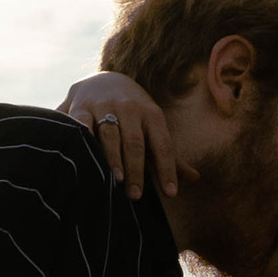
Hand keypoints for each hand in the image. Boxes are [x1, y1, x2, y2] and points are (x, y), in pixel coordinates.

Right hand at [60, 69, 178, 201]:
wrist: (104, 80)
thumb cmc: (135, 115)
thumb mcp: (154, 129)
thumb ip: (170, 156)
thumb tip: (195, 178)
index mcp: (152, 114)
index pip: (163, 145)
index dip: (167, 169)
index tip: (171, 193)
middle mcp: (130, 108)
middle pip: (135, 142)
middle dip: (136, 169)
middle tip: (136, 195)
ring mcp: (105, 106)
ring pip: (110, 134)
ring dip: (113, 157)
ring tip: (116, 180)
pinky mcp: (82, 108)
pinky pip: (82, 124)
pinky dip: (84, 139)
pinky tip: (85, 157)